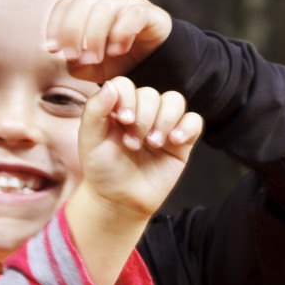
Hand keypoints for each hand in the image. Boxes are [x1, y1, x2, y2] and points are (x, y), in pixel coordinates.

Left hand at [44, 0, 173, 82]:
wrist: (153, 63)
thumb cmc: (117, 62)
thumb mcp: (93, 69)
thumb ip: (78, 66)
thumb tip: (72, 59)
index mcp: (88, 8)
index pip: (66, 4)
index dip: (56, 24)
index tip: (53, 49)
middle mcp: (107, 0)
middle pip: (83, 1)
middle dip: (73, 31)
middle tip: (74, 57)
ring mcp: (129, 3)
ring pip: (106, 7)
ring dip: (95, 35)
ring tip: (95, 59)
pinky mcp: (150, 12)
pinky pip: (134, 14)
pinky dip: (122, 32)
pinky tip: (119, 51)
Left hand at [76, 77, 201, 219]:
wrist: (119, 200)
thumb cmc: (103, 169)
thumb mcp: (90, 140)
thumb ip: (94, 111)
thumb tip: (110, 85)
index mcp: (118, 107)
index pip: (126, 85)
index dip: (127, 98)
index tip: (123, 121)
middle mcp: (142, 112)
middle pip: (151, 94)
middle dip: (143, 118)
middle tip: (132, 144)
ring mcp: (163, 125)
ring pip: (175, 101)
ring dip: (164, 120)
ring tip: (153, 144)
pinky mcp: (181, 141)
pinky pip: (194, 121)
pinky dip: (186, 127)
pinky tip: (174, 141)